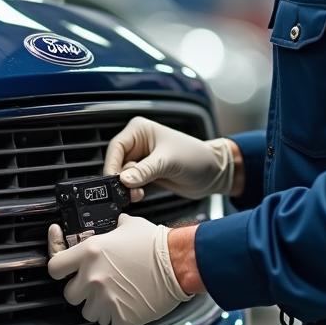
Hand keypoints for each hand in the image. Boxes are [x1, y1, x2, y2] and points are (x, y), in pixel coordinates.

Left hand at [46, 215, 191, 324]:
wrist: (178, 262)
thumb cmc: (156, 243)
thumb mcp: (128, 225)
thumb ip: (112, 228)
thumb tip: (114, 225)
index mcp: (90, 252)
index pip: (54, 267)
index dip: (59, 269)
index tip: (64, 269)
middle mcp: (93, 277)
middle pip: (70, 294)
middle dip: (82, 291)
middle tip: (97, 285)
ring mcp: (106, 299)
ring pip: (89, 313)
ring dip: (99, 307)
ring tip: (115, 297)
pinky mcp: (122, 317)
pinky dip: (120, 321)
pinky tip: (129, 309)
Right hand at [103, 116, 234, 201]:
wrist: (213, 174)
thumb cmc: (196, 157)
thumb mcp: (168, 162)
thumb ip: (144, 171)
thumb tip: (123, 180)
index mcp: (140, 130)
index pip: (116, 147)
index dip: (112, 165)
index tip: (113, 181)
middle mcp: (138, 143)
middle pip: (116, 162)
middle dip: (120, 179)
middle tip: (128, 191)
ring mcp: (142, 159)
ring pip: (122, 175)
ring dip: (127, 187)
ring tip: (138, 193)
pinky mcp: (146, 174)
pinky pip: (130, 184)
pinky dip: (132, 191)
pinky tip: (140, 194)